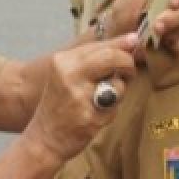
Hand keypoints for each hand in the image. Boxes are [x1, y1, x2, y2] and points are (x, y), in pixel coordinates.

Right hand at [23, 34, 137, 166]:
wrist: (44, 138)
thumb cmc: (60, 104)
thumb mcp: (69, 74)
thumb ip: (97, 57)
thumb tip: (132, 39)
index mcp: (63, 61)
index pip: (102, 45)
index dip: (123, 46)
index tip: (134, 44)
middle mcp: (69, 75)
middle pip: (112, 57)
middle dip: (127, 64)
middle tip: (128, 74)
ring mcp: (79, 97)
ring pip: (118, 84)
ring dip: (119, 92)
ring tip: (101, 100)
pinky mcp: (89, 117)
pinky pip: (114, 107)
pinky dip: (110, 111)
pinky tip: (94, 115)